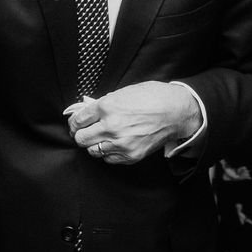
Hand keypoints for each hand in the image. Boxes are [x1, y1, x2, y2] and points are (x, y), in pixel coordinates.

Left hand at [67, 81, 201, 164]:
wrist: (176, 112)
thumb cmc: (153, 97)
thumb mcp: (124, 92)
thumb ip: (104, 103)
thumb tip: (88, 111)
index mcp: (107, 107)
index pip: (78, 120)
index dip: (74, 122)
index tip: (76, 123)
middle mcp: (111, 126)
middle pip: (80, 138)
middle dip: (81, 134)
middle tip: (84, 131)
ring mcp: (120, 143)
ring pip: (92, 151)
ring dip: (94, 144)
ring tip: (101, 138)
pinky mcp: (130, 155)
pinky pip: (108, 159)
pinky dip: (108, 152)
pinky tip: (114, 144)